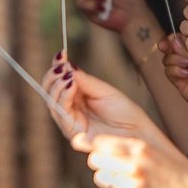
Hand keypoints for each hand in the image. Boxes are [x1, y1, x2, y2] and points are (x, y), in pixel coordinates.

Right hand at [42, 59, 164, 149]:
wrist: (137, 133)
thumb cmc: (125, 113)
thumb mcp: (103, 90)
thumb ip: (84, 80)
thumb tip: (67, 66)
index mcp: (78, 97)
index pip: (59, 82)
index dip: (57, 68)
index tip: (60, 54)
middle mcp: (71, 109)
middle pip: (49, 92)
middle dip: (52, 76)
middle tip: (61, 65)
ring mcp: (70, 121)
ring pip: (51, 101)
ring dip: (57, 85)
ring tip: (67, 74)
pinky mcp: (71, 132)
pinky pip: (60, 112)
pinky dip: (63, 96)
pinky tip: (70, 84)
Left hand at [82, 131, 187, 187]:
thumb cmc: (171, 173)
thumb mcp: (152, 152)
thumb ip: (126, 148)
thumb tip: (93, 145)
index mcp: (139, 148)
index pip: (100, 142)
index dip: (92, 145)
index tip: (85, 144)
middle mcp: (133, 165)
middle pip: (95, 160)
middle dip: (100, 163)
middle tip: (113, 167)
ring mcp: (132, 185)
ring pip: (102, 179)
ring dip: (111, 181)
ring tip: (131, 182)